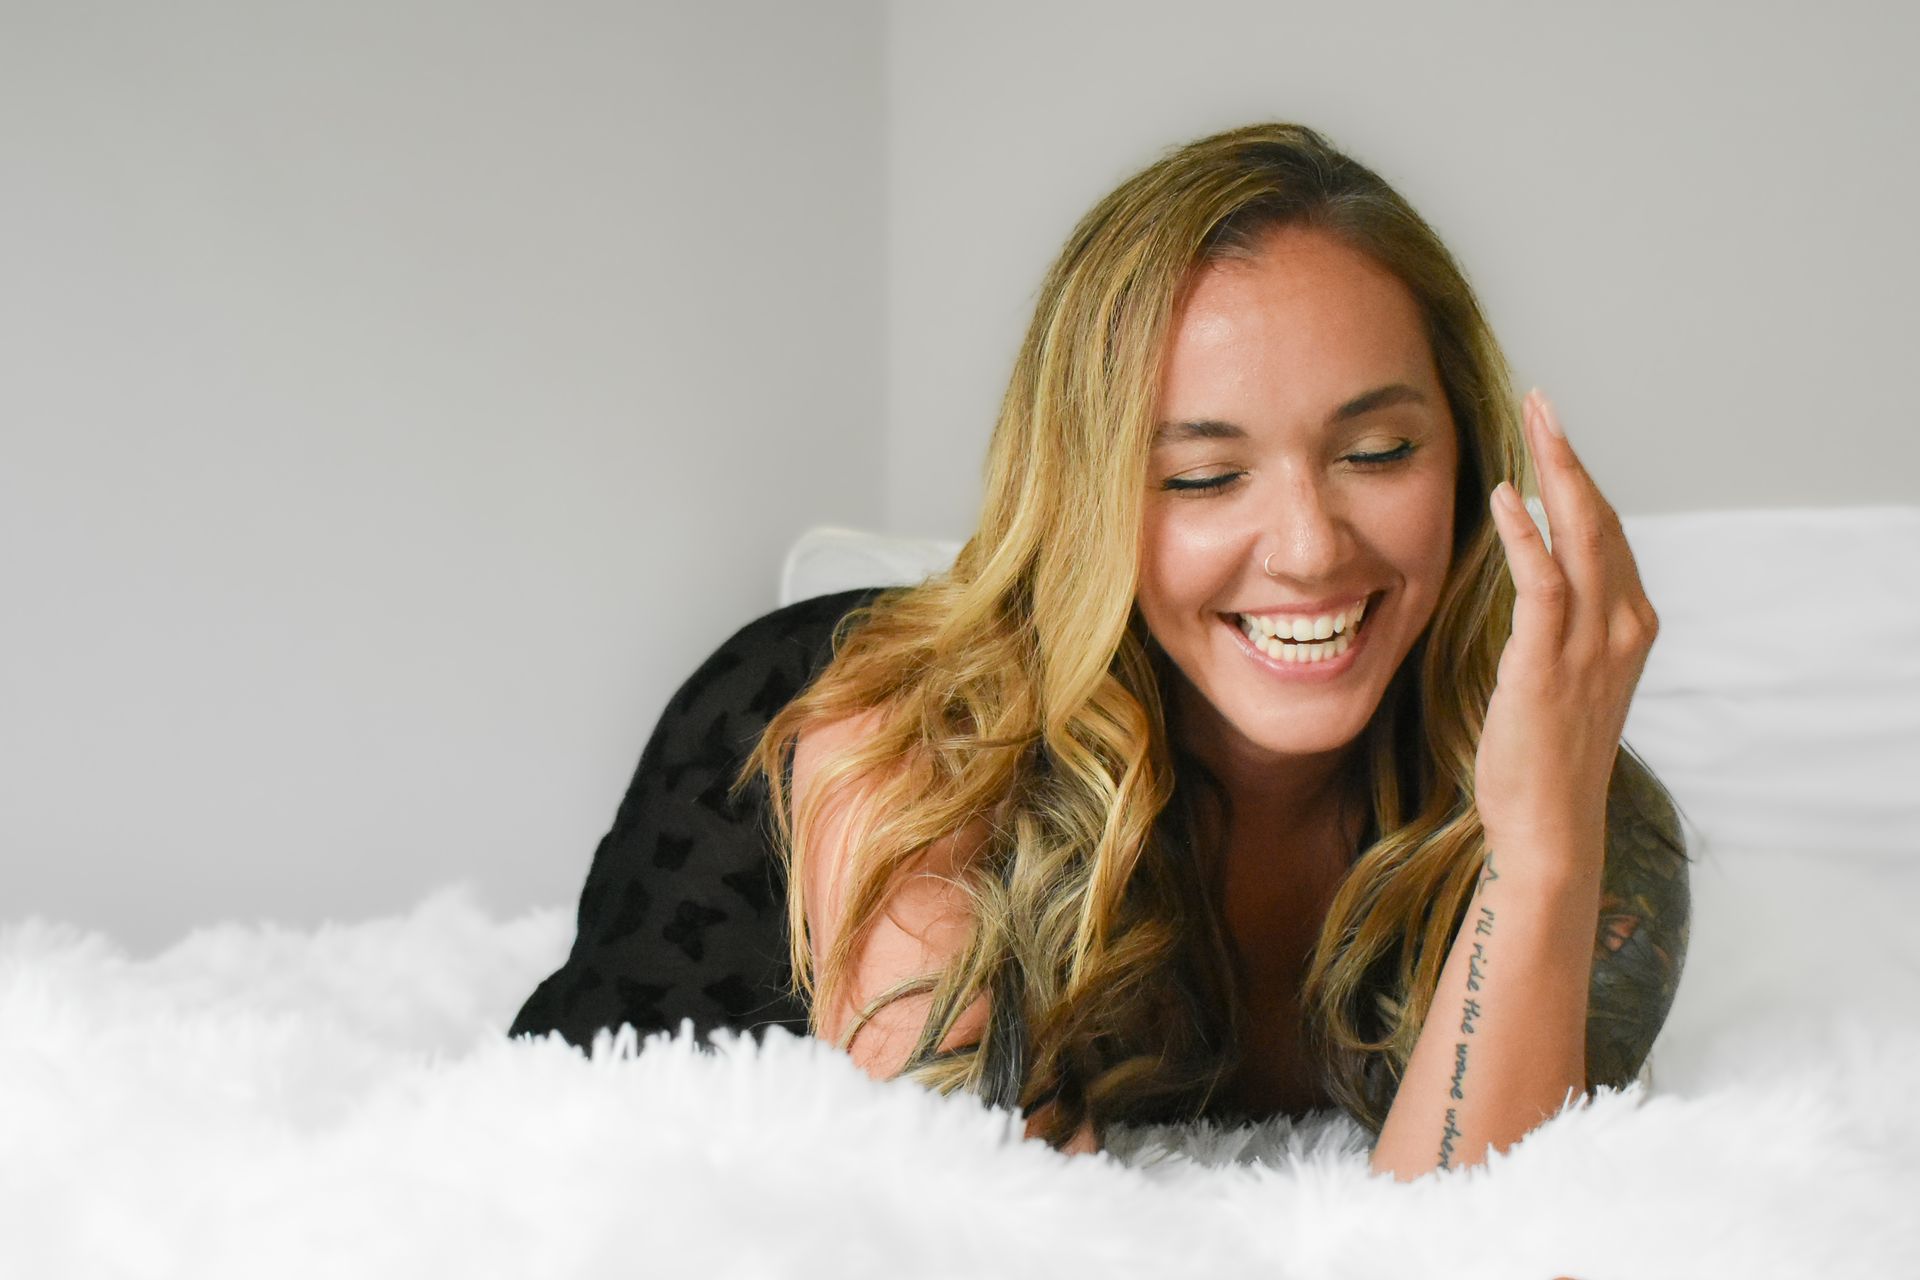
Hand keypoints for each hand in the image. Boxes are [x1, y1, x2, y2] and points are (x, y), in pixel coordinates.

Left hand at [1475, 390, 1659, 868]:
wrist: (1548, 827)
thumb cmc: (1543, 758)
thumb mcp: (1563, 678)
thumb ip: (1559, 628)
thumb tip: (1534, 584)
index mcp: (1629, 628)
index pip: (1608, 533)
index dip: (1580, 479)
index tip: (1551, 433)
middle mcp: (1622, 628)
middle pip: (1603, 519)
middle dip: (1571, 455)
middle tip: (1543, 400)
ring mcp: (1591, 647)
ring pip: (1583, 536)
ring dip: (1556, 473)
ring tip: (1532, 422)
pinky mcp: (1548, 665)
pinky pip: (1543, 582)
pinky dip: (1527, 534)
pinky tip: (1505, 498)